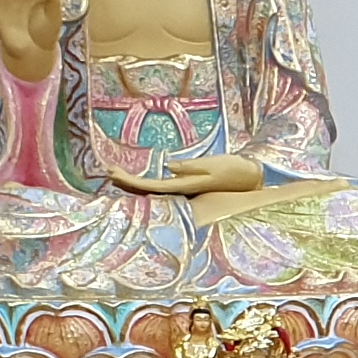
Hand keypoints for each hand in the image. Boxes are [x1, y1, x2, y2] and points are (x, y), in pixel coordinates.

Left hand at [110, 153, 262, 195]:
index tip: (112, 171)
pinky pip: (160, 187)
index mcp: (185, 187)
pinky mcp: (186, 187)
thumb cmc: (234, 169)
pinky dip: (145, 183)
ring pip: (151, 190)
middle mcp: (181, 192)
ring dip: (133, 183)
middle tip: (106, 170)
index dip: (129, 181)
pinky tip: (137, 180)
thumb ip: (192, 167)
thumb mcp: (214, 165)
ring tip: (115, 174)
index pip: (149, 187)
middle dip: (126, 182)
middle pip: (146, 191)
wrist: (251, 178)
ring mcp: (183, 191)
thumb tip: (170, 165)